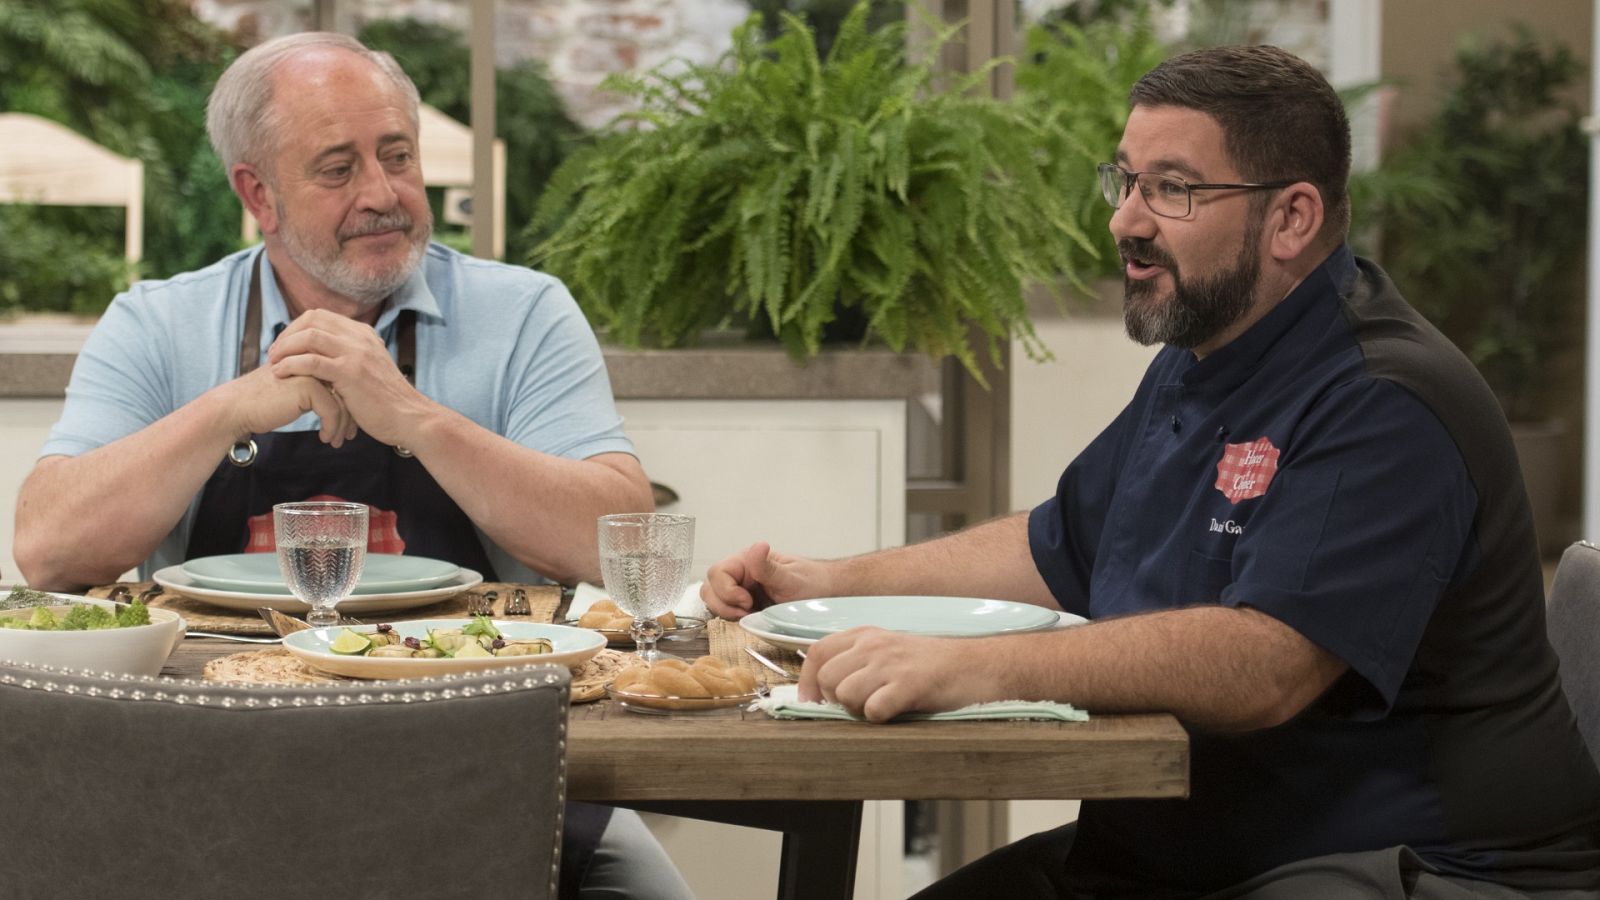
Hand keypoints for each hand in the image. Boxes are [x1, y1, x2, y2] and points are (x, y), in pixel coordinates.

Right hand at [217, 365, 354, 446]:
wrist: (236, 408)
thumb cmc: (264, 403)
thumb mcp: (296, 391)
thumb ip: (318, 389)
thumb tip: (344, 404)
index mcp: (314, 357)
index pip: (344, 380)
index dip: (351, 404)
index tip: (352, 425)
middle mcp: (315, 360)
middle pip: (348, 390)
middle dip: (352, 416)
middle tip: (351, 435)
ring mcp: (312, 371)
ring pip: (343, 402)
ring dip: (342, 426)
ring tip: (338, 441)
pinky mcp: (308, 386)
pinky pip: (332, 411)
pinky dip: (332, 428)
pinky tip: (324, 438)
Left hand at [266, 309, 435, 446]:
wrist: (410, 418)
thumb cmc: (387, 402)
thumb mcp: (371, 369)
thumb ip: (351, 357)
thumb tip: (326, 357)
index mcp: (363, 334)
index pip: (321, 316)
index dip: (297, 328)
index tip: (284, 345)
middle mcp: (360, 337)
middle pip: (312, 320)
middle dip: (287, 335)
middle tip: (273, 353)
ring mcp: (356, 353)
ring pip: (309, 336)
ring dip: (285, 348)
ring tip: (273, 363)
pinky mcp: (350, 372)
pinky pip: (312, 361)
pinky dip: (291, 365)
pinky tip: (280, 374)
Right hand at [700, 541, 829, 619]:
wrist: (826, 594)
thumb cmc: (813, 583)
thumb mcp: (792, 578)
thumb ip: (768, 567)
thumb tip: (757, 547)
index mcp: (748, 561)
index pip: (718, 572)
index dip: (726, 590)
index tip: (746, 601)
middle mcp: (740, 574)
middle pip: (710, 588)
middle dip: (724, 604)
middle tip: (748, 612)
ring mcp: (741, 589)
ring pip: (713, 600)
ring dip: (726, 612)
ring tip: (750, 615)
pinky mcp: (744, 605)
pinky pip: (726, 611)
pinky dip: (732, 618)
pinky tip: (752, 619)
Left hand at [798, 627, 997, 722]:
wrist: (976, 665)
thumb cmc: (930, 665)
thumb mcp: (888, 651)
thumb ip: (856, 662)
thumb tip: (821, 691)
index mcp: (866, 635)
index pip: (818, 652)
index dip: (806, 681)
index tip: (810, 703)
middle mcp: (874, 644)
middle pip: (827, 677)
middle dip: (835, 700)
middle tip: (858, 706)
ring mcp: (892, 663)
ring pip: (845, 694)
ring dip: (857, 709)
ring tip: (881, 706)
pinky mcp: (909, 684)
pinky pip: (873, 709)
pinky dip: (880, 717)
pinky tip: (896, 711)